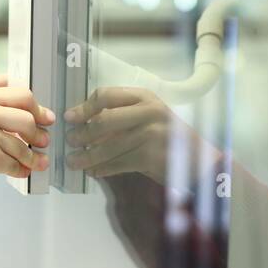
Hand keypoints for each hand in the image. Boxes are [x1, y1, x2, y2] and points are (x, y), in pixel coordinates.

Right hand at [0, 74, 55, 192]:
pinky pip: (14, 164)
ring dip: (33, 156)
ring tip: (38, 162)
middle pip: (27, 118)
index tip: (45, 116)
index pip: (21, 95)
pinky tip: (23, 172)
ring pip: (23, 145)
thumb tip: (14, 88)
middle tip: (43, 140)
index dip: (37, 108)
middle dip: (39, 132)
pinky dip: (21, 170)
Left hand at [64, 86, 220, 183]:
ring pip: (108, 147)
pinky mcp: (151, 157)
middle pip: (103, 121)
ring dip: (87, 157)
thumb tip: (84, 124)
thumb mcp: (148, 117)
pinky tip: (94, 172)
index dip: (84, 107)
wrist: (198, 159)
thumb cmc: (167, 137)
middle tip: (69, 141)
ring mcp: (151, 134)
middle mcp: (148, 112)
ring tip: (74, 162)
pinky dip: (103, 169)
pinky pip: (118, 164)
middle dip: (82, 134)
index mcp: (144, 97)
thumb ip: (122, 116)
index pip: (106, 95)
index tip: (70, 118)